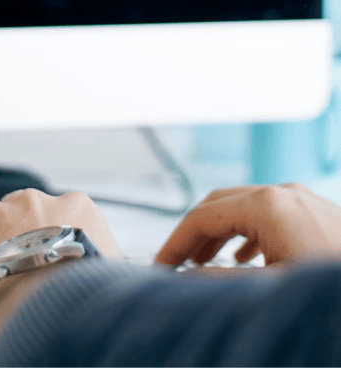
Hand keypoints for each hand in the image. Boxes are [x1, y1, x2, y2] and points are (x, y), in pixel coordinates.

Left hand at [0, 189, 120, 297]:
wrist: (57, 298)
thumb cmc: (89, 287)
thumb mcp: (114, 267)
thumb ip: (110, 260)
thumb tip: (122, 277)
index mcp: (75, 207)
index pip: (60, 209)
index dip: (47, 231)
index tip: (44, 251)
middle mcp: (34, 203)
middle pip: (17, 206)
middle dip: (13, 228)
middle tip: (13, 258)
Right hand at [155, 183, 340, 267]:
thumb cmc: (331, 285)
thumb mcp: (267, 288)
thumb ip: (219, 281)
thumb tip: (185, 280)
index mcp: (267, 205)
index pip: (201, 216)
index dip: (175, 243)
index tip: (162, 265)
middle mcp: (283, 194)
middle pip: (218, 205)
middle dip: (192, 234)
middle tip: (175, 263)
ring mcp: (300, 200)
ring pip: (241, 207)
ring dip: (217, 233)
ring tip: (202, 261)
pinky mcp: (313, 213)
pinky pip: (265, 215)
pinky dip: (243, 233)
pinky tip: (242, 256)